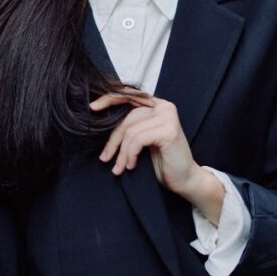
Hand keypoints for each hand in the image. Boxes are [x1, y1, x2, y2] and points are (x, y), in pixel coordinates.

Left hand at [90, 89, 209, 200]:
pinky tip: (132, 166)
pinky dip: (131, 155)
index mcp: (157, 105)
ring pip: (131, 131)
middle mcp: (164, 106)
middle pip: (127, 118)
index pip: (129, 95)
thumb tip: (101, 120)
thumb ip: (131, 125)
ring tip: (120, 168)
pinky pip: (138, 140)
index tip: (92, 108)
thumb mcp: (143, 139)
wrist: (184, 180)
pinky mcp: (169, 131)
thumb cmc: (162, 161)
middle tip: (105, 158)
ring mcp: (168, 117)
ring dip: (122, 153)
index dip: (110, 99)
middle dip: (113, 140)